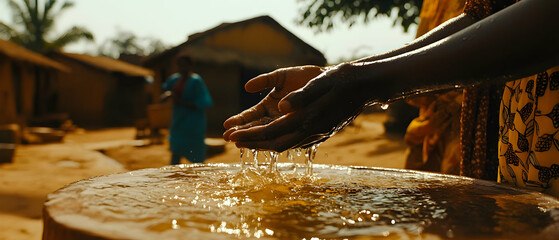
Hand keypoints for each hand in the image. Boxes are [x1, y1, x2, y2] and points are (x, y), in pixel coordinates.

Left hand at [226, 63, 375, 151]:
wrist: (365, 85)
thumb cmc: (342, 80)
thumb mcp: (321, 81)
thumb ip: (301, 95)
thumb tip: (281, 105)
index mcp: (308, 120)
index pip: (272, 132)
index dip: (250, 136)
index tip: (232, 136)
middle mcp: (311, 131)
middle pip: (275, 144)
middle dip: (252, 143)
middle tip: (232, 141)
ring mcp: (316, 133)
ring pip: (285, 145)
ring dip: (264, 144)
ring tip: (246, 142)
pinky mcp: (320, 131)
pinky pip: (295, 142)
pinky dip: (278, 141)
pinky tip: (271, 138)